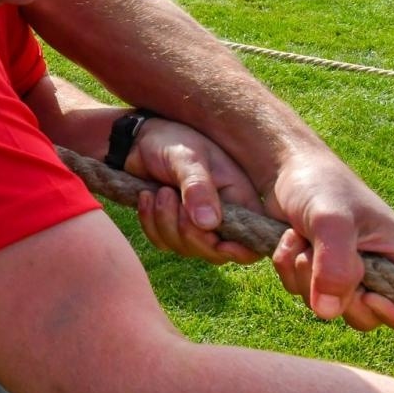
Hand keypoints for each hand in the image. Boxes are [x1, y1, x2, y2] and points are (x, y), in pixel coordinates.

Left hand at [127, 119, 264, 264]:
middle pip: (214, 252)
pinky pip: (163, 242)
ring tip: (158, 190)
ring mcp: (197, 224)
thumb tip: (209, 225)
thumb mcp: (187, 158)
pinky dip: (150, 224)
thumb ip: (198, 188)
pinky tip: (146, 197)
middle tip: (168, 194)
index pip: (253, 240)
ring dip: (164, 222)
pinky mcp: (173, 226)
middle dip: (187, 231)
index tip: (216, 242)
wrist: (140, 140)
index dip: (239, 251)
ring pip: (185, 248)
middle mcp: (223, 216)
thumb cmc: (172, 141)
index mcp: (240, 199)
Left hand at [266, 150, 393, 330]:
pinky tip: (289, 238)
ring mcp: (350, 277)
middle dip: (334, 290)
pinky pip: (304, 294)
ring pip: (329, 307)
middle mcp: (384, 273)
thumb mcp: (331, 221)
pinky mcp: (320, 275)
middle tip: (317, 252)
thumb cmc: (320, 185)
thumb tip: (329, 310)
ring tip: (302, 236)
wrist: (284, 170)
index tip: (366, 296)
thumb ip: (335, 264)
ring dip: (304, 275)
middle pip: (366, 317)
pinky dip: (289, 269)